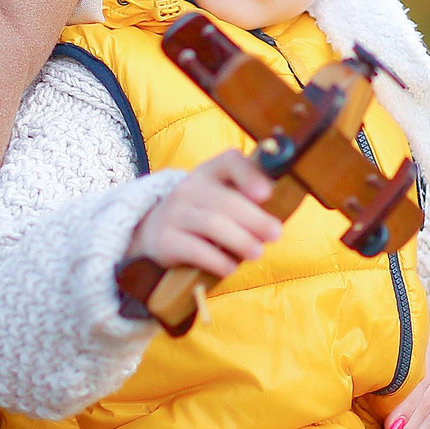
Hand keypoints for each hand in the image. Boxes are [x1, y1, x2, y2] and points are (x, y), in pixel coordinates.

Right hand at [129, 151, 282, 278]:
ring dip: (240, 240)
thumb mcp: (219, 197)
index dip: (250, 175)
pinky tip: (230, 268)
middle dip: (255, 219)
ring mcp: (174, 213)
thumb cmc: (201, 215)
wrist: (152, 231)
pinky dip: (217, 260)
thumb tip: (277, 217)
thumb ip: (247, 200)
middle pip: (227, 201)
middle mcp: (189, 188)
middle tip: (275, 235)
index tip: (267, 194)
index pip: (230, 161)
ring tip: (257, 253)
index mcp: (209, 172)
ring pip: (212, 224)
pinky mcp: (165, 240)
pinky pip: (194, 250)